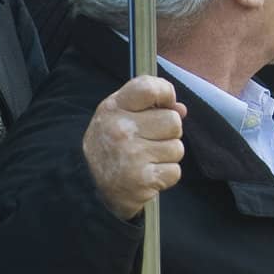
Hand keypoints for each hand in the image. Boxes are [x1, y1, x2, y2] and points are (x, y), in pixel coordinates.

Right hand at [81, 75, 186, 219]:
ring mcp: (130, 155)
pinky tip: (147, 175)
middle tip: (149, 140)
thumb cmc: (114, 144)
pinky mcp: (141, 180)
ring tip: (146, 159)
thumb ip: (151, 104)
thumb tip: (181, 109)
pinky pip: (174, 171)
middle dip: (168, 132)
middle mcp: (119, 129)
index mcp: (113, 108)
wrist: (92, 185)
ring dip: (167, 156)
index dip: (165, 94)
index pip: (150, 88)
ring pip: (177, 148)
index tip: (164, 104)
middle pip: (173, 121)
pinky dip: (165, 175)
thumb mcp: (122, 115)